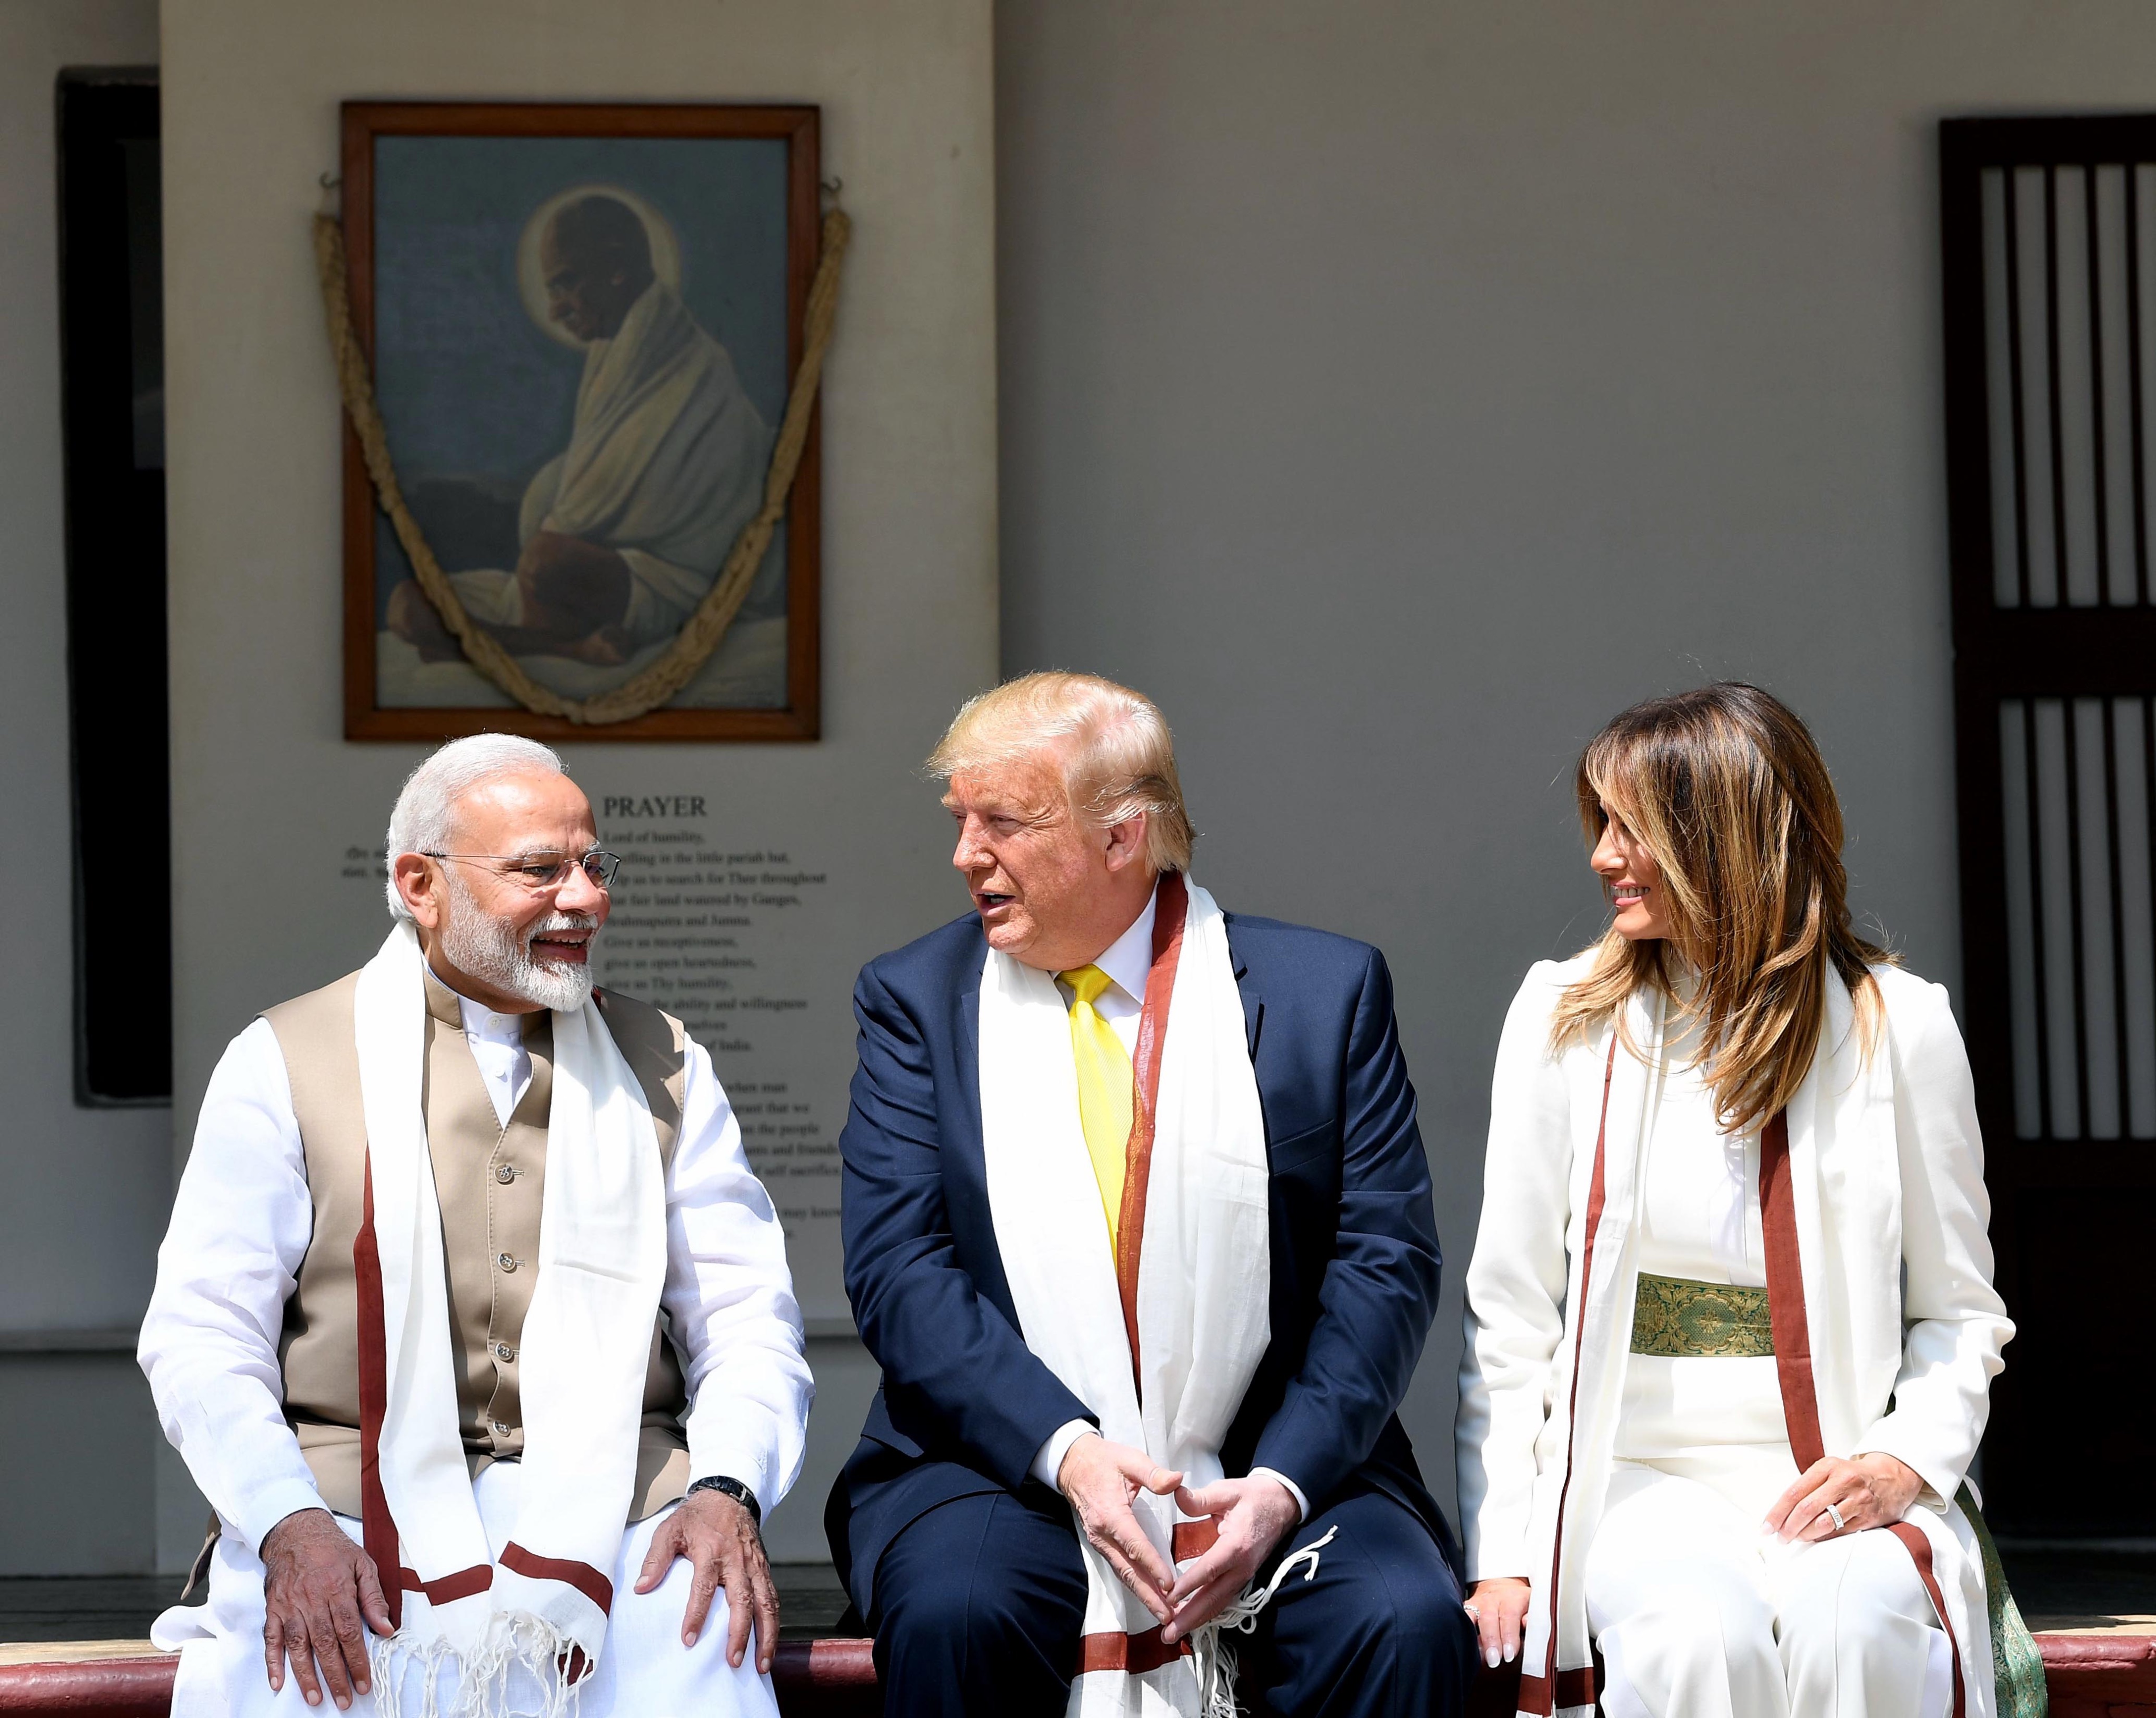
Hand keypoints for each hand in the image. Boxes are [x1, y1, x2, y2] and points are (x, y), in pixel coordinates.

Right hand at [259, 1508, 391, 1709]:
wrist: (296, 1532)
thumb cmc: (334, 1549)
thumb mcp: (363, 1564)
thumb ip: (374, 1598)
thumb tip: (387, 1629)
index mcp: (338, 1590)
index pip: (350, 1632)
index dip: (357, 1661)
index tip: (363, 1683)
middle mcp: (313, 1601)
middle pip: (325, 1644)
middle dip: (335, 1675)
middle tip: (343, 1700)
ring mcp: (289, 1607)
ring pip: (298, 1646)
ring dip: (305, 1675)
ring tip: (315, 1698)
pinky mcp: (273, 1609)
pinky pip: (271, 1639)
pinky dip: (272, 1662)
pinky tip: (278, 1682)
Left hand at [633, 1489, 779, 1672]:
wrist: (729, 1495)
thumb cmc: (696, 1516)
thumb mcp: (670, 1529)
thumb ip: (656, 1558)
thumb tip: (642, 1588)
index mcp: (711, 1550)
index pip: (704, 1587)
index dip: (696, 1614)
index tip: (688, 1640)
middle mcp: (736, 1560)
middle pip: (742, 1600)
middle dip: (740, 1633)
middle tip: (733, 1661)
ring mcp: (754, 1565)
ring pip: (766, 1602)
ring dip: (766, 1635)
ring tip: (761, 1664)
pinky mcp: (764, 1569)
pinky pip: (773, 1597)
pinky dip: (774, 1623)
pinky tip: (770, 1644)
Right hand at [1057, 1434, 1182, 1624]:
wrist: (1074, 1464)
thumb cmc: (1104, 1461)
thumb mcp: (1130, 1460)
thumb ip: (1154, 1474)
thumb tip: (1177, 1480)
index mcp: (1111, 1514)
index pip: (1135, 1545)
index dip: (1153, 1565)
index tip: (1170, 1584)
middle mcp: (1103, 1534)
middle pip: (1128, 1570)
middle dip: (1148, 1595)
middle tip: (1169, 1615)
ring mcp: (1100, 1541)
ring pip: (1123, 1573)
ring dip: (1143, 1594)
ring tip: (1163, 1613)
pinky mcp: (1102, 1544)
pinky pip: (1119, 1567)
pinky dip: (1135, 1584)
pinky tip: (1148, 1594)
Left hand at [1159, 1475, 1299, 1644]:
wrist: (1282, 1504)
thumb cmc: (1253, 1497)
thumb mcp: (1227, 1491)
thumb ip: (1201, 1499)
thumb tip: (1176, 1495)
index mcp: (1237, 1545)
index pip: (1210, 1569)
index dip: (1189, 1584)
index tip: (1169, 1597)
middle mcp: (1242, 1567)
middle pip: (1214, 1598)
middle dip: (1190, 1618)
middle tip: (1167, 1634)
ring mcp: (1244, 1575)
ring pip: (1218, 1604)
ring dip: (1196, 1620)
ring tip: (1173, 1634)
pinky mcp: (1243, 1578)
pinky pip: (1223, 1599)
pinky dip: (1207, 1612)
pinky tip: (1191, 1620)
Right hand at [1464, 1576, 1531, 1669]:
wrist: (1501, 1589)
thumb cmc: (1520, 1604)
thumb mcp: (1533, 1606)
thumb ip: (1532, 1616)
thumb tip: (1527, 1623)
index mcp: (1512, 1598)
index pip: (1509, 1615)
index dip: (1509, 1635)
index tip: (1510, 1654)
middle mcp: (1492, 1599)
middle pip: (1489, 1618)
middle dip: (1491, 1640)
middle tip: (1494, 1660)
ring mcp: (1476, 1603)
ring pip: (1470, 1617)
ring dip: (1474, 1639)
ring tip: (1479, 1657)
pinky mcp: (1466, 1609)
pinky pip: (1460, 1619)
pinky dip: (1460, 1632)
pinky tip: (1463, 1647)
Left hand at [1764, 1452, 1923, 1542]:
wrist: (1891, 1478)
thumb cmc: (1852, 1475)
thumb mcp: (1828, 1470)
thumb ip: (1808, 1487)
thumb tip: (1782, 1512)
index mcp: (1827, 1467)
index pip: (1794, 1492)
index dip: (1777, 1512)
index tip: (1766, 1526)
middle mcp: (1843, 1481)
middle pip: (1806, 1508)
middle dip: (1788, 1527)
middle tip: (1779, 1537)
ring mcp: (1857, 1500)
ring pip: (1823, 1523)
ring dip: (1805, 1535)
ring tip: (1796, 1538)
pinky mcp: (1868, 1517)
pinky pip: (1840, 1532)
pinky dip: (1823, 1538)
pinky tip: (1815, 1539)